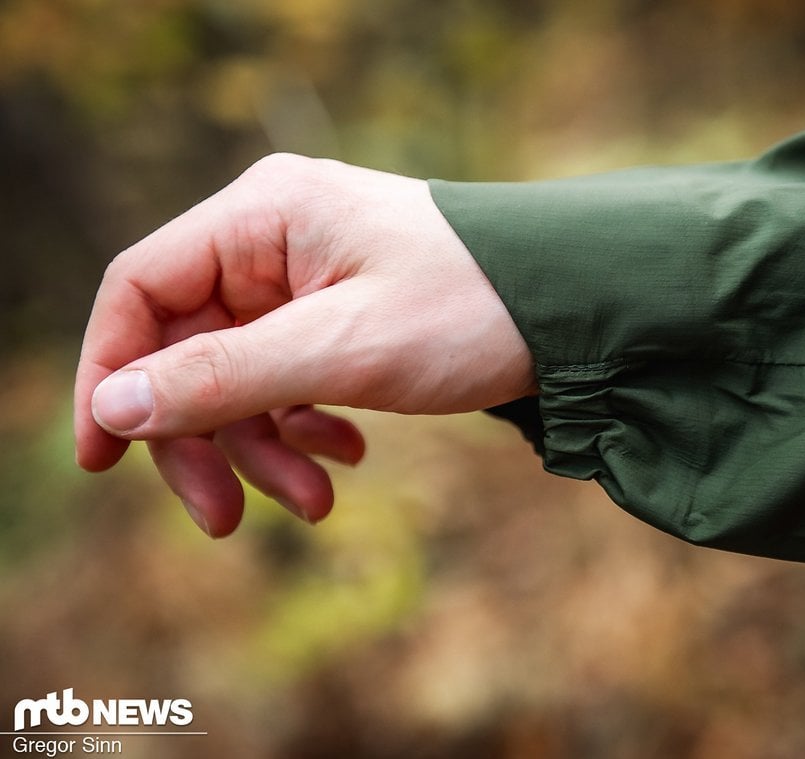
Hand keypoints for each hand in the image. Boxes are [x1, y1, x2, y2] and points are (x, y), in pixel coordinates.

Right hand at [74, 154, 535, 536]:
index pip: (141, 289)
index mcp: (263, 216)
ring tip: (315, 505)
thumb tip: (116, 407)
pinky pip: (294, 378)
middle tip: (225, 520)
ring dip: (265, 447)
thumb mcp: (344, 349)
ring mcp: (312, 280)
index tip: (104, 460)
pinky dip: (307, 426)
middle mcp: (276, 240)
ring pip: (245, 375)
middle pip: (189, 346)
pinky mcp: (345, 316)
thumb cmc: (474, 306)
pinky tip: (346, 458)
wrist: (581, 306)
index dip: (109, 374)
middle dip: (204, 438)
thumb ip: (226, 377)